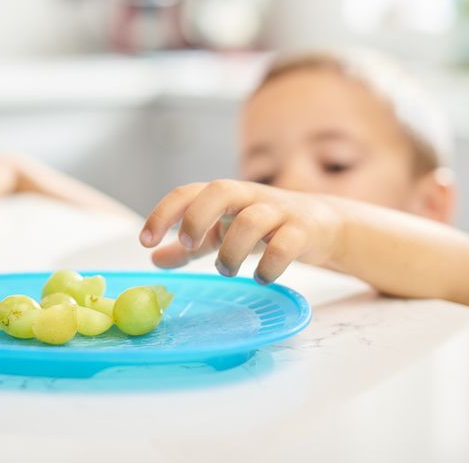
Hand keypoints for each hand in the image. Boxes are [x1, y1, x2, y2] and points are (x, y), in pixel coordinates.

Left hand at [139, 179, 341, 283]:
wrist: (323, 223)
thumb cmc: (265, 226)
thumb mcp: (224, 231)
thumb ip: (191, 246)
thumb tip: (154, 258)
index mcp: (226, 195)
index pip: (188, 192)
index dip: (164, 214)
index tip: (145, 241)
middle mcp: (251, 196)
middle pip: (221, 190)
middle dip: (198, 218)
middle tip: (190, 246)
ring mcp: (279, 211)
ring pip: (253, 220)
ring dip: (232, 250)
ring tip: (227, 269)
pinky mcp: (304, 231)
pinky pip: (286, 244)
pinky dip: (270, 265)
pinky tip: (261, 277)